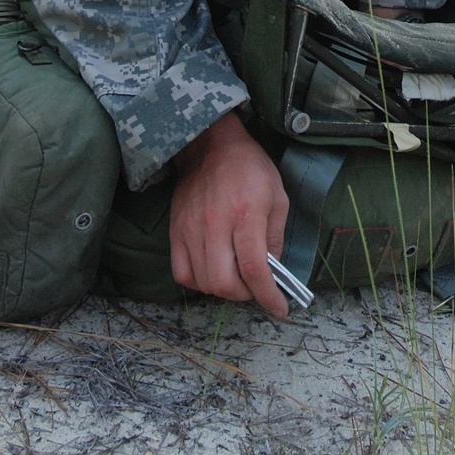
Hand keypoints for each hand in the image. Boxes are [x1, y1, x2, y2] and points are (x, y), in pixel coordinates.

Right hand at [169, 113, 290, 317]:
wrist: (211, 146)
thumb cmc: (250, 169)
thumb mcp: (277, 197)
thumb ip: (276, 237)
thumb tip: (273, 273)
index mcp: (245, 214)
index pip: (254, 270)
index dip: (268, 296)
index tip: (278, 309)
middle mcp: (215, 225)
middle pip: (224, 284)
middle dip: (244, 294)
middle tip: (254, 285)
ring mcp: (191, 229)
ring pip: (204, 283)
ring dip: (224, 289)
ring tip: (235, 275)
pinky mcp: (175, 230)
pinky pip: (181, 273)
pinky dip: (199, 281)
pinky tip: (212, 269)